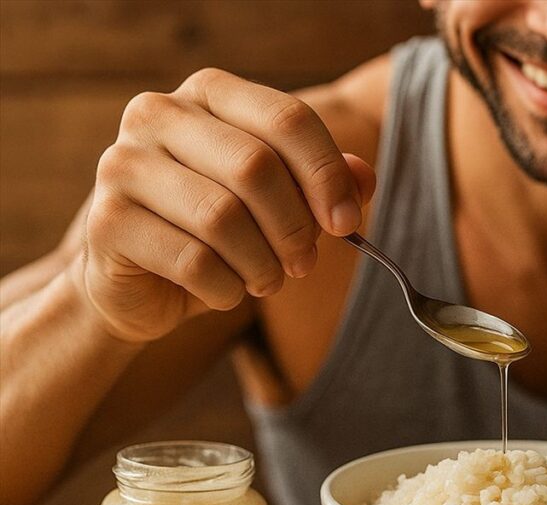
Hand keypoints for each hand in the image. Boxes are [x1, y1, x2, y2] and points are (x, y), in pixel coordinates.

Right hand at [78, 68, 375, 342]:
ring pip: (222, 218)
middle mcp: (158, 115)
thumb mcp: (278, 202)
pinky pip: (192, 262)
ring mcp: (124, 165)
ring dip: (262, 264)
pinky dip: (226, 289)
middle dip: (296, 227)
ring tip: (266, 279)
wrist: (137, 282)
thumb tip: (364, 178)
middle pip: (257, 167)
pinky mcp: (106, 222)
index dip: (328, 176)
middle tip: (305, 263)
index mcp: (209, 94)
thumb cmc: (217, 232)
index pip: (288, 119)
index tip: (348, 223)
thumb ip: (325, 182)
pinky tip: (225, 291)